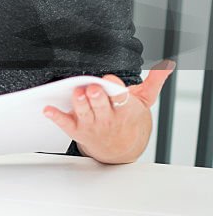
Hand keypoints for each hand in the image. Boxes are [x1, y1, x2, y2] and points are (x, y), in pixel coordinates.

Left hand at [43, 61, 174, 163]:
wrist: (122, 149)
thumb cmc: (129, 119)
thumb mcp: (145, 101)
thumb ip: (153, 82)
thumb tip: (167, 66)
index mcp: (125, 108)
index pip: (121, 98)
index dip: (116, 89)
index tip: (111, 81)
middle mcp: (107, 117)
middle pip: (101, 106)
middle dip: (97, 97)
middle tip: (92, 89)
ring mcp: (92, 124)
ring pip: (84, 113)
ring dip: (79, 103)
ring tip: (75, 94)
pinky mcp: (77, 130)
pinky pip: (65, 123)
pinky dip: (56, 116)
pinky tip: (48, 109)